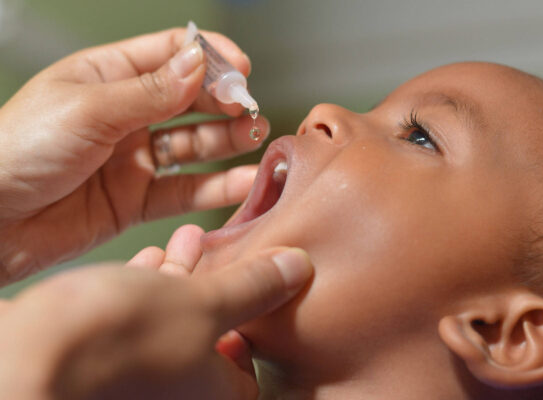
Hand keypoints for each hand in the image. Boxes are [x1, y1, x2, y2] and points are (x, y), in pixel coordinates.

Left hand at [0, 28, 268, 282]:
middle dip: (224, 100)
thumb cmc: (15, 150)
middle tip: (250, 107)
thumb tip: (199, 62)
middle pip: (189, 100)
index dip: (209, 57)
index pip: (169, 55)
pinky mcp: (135, 200)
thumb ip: (150, 92)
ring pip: (193, 145)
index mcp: (106, 78)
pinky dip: (215, 188)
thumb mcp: (87, 109)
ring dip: (227, 140)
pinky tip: (241, 181)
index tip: (242, 68)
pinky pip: (184, 191)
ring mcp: (132, 159)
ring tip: (256, 136)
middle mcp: (124, 116)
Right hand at [0, 242, 311, 398]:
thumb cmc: (122, 339)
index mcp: (210, 398)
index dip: (254, 325)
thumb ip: (255, 287)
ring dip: (180, 279)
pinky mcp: (100, 363)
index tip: (254, 289)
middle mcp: (174, 397)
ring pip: (168, 324)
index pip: (248, 371)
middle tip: (222, 251)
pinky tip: (147, 259)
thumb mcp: (204, 302)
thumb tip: (299, 267)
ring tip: (187, 240)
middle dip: (215, 286)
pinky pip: (133, 324)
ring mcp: (135, 383)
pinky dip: (146, 290)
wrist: (25, 357)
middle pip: (207, 340)